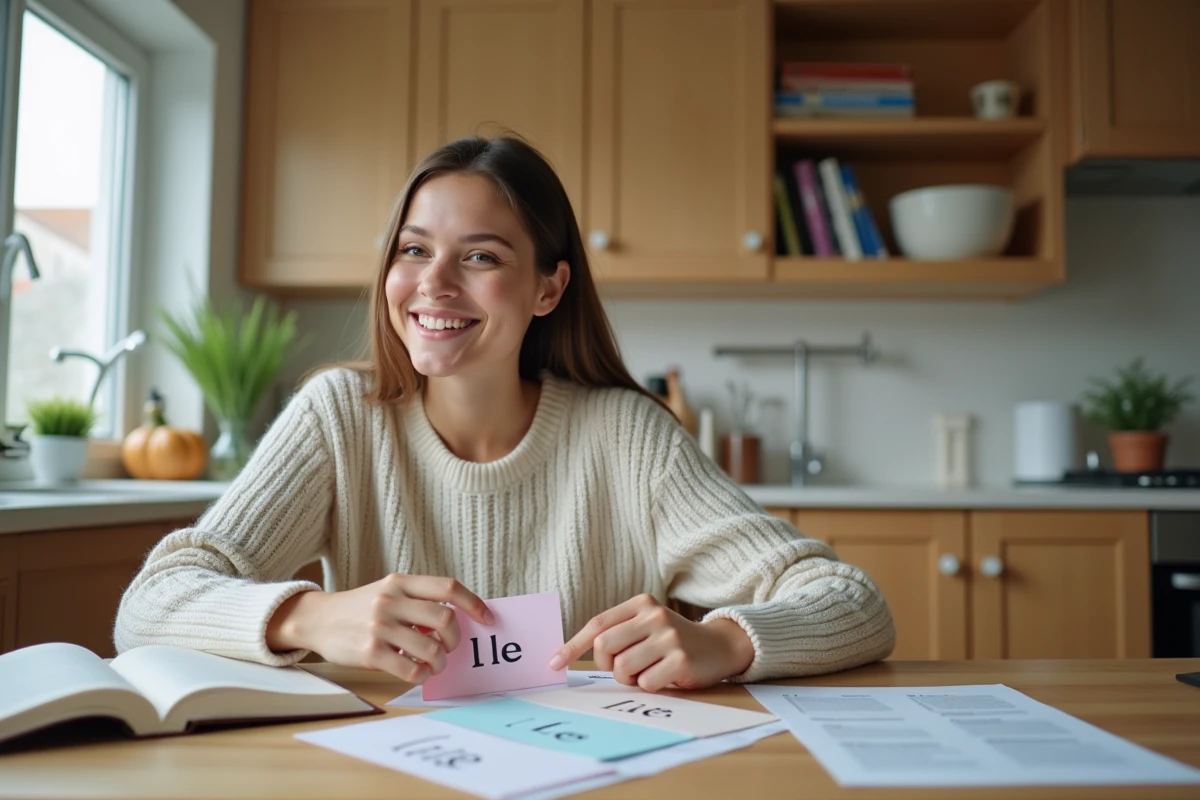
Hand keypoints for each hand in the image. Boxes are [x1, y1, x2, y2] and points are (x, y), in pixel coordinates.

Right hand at [266, 574, 492, 682]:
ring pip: (432, 648)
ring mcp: (380, 626)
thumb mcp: (387, 592)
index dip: (474, 604)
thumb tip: (456, 620)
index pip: (448, 588)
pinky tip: (418, 672)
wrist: (316, 619)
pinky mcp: (370, 651)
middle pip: (445, 620)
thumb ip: (417, 601)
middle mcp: (391, 600)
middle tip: (450, 647)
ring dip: (441, 661)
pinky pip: (411, 668)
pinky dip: (422, 674)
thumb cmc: (359, 608)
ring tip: (435, 664)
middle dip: (456, 639)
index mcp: (400, 582)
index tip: (488, 619)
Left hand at [549, 594, 754, 691]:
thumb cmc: (672, 641)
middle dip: (606, 664)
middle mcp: (654, 616)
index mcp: (642, 603)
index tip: (553, 663)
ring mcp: (668, 637)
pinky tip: (665, 677)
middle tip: (623, 668)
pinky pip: (645, 683)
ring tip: (647, 672)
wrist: (720, 646)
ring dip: (629, 679)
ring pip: (623, 668)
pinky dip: (650, 686)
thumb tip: (567, 654)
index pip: (597, 623)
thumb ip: (618, 633)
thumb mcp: (647, 626)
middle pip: (604, 646)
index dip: (572, 645)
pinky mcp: (680, 660)